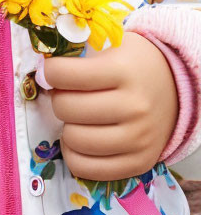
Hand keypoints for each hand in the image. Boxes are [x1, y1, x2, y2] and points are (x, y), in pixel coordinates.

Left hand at [43, 31, 178, 180]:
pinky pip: (86, 168)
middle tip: (67, 94)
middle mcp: (134, 106)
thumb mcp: (112, 46)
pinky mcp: (139, 163)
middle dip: (58, 99)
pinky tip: (80, 138)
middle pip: (66, 108)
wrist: (175, 88)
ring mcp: (138, 139)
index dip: (50, 71)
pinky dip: (74, 154)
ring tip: (76, 117)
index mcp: (124, 70)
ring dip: (66, 128)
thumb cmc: (134, 65)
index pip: (65, 75)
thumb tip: (39, 72)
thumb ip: (78, 56)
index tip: (52, 71)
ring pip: (73, 140)